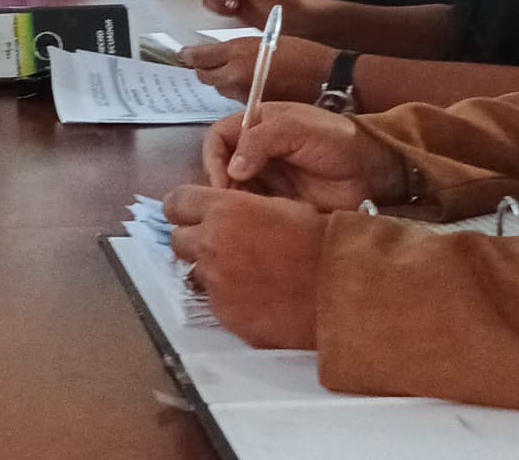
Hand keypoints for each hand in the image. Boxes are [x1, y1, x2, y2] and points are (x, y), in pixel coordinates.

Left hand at [161, 186, 325, 349]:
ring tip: (248, 275)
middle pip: (179, 240)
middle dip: (196, 241)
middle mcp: (211, 245)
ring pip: (197, 273)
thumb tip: (223, 211)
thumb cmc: (320, 242)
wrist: (342, 289)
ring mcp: (216, 283)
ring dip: (214, 272)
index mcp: (224, 210)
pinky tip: (258, 298)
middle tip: (223, 246)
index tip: (194, 215)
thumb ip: (241, 207)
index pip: (176, 202)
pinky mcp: (225, 315)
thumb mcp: (281, 205)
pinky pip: (217, 303)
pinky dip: (230, 300)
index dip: (185, 209)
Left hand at [176, 35, 333, 104]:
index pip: (198, 58)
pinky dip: (243, 96)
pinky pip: (239, 103)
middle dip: (210, 70)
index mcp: (237, 55)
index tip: (188, 55)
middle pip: (207, 76)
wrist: (332, 80)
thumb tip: (209, 54)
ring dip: (228, 83)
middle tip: (218, 64)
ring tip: (245, 76)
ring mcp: (245, 98)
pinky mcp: (256, 113)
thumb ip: (235, 50)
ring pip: (223, 89)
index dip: (192, 56)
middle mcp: (235, 78)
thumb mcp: (265, 41)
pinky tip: (257, 89)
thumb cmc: (304, 55)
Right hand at [200, 103, 403, 211]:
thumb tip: (232, 170)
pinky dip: (251, 217)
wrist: (375, 171)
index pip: (219, 138)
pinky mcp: (280, 203)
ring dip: (235, 204)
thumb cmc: (336, 141)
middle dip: (221, 185)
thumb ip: (261, 140)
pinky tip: (257, 225)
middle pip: (223, 167)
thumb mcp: (297, 129)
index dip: (213, 157)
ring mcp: (269, 179)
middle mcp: (258, 152)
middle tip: (230, 205)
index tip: (223, 180)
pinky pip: (256, 210)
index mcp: (258, 125)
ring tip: (244, 218)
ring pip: (236, 192)